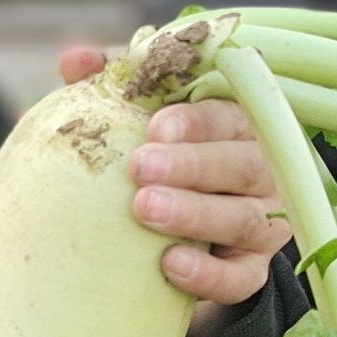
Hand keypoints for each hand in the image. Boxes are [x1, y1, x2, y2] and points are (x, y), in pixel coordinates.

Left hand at [59, 47, 286, 336]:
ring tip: (145, 210)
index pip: (229, 115)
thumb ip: (112, 87)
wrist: (169, 231)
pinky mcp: (251, 269)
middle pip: (242, 165)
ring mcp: (261, 223)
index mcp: (238, 125)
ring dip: (196, 215)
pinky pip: (241, 278)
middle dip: (192, 165)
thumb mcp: (135, 118)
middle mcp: (260, 171)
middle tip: (141, 168)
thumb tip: (75, 58)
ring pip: (244, 219)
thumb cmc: (155, 156)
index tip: (156, 127)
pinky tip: (170, 265)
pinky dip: (210, 275)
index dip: (197, 121)